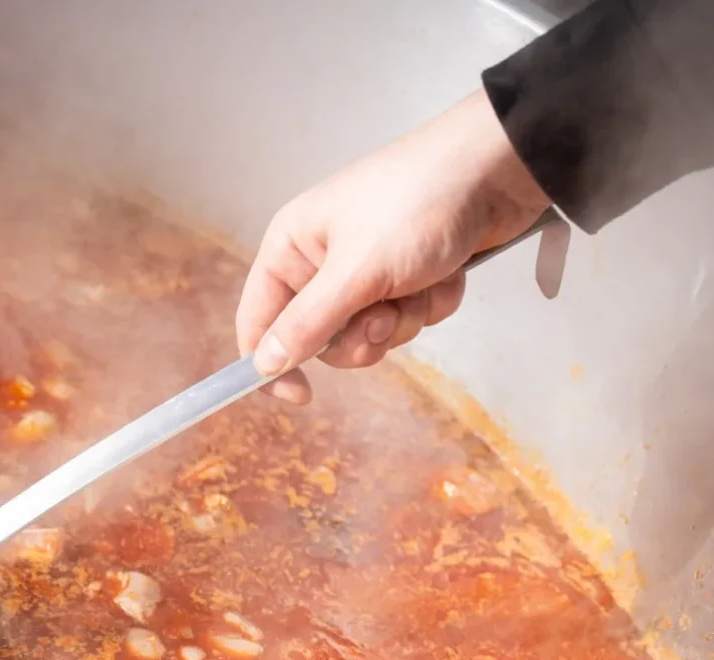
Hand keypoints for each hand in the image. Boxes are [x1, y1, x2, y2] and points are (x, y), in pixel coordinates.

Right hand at [236, 90, 550, 402]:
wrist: (499, 166)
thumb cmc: (416, 204)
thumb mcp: (357, 270)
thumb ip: (307, 323)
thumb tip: (262, 366)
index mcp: (291, 248)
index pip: (259, 320)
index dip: (272, 362)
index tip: (302, 394)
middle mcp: (322, 261)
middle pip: (319, 337)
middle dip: (360, 335)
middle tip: (385, 317)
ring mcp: (367, 268)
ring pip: (369, 332)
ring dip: (402, 320)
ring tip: (423, 284)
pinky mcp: (409, 274)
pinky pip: (407, 316)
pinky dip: (430, 303)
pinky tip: (447, 272)